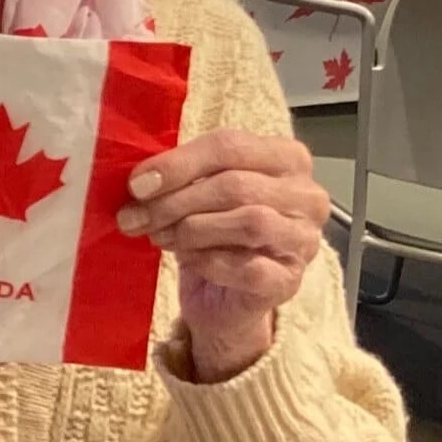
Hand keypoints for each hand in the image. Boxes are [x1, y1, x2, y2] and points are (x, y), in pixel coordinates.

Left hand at [118, 128, 326, 381]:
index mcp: (286, 158)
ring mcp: (304, 239)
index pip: (230, 146)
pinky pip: (248, 267)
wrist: (220, 295)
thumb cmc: (211, 232)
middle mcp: (306, 195)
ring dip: (191, 230)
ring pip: (249, 222)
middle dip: (174, 202)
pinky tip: (189, 261)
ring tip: (160, 236)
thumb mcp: (194, 193)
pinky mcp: (289, 279)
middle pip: (236, 185)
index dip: (178, 164)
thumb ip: (177, 178)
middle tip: (135, 217)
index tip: (137, 184)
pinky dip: (208, 263)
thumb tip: (142, 183)